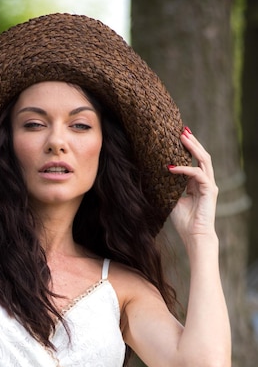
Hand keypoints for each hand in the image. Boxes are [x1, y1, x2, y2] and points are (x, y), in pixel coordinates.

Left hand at [168, 128, 218, 243]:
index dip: (186, 149)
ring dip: (193, 147)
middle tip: (182, 130)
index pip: (194, 161)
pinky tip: (171, 168)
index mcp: (197, 184)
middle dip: (192, 142)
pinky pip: (197, 174)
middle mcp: (205, 182)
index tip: (176, 138)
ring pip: (203, 159)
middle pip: (201, 156)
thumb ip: (169, 187)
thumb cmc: (184, 222)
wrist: (194, 236)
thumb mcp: (172, 200)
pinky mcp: (210, 190)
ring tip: (183, 137)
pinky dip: (184, 169)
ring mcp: (209, 185)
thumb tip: (157, 176)